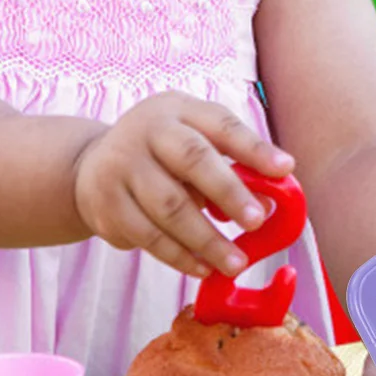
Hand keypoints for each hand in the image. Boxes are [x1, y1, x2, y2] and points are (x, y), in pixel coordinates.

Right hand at [71, 91, 293, 279]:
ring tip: (236, 262)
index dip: (253, 148)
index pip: (221, 124)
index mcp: (177, 109)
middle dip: (229, 192)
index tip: (285, 169)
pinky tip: (203, 267)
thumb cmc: (161, 154)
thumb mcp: (191, 141)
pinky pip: (148, 236)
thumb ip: (228, 165)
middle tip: (257, 221)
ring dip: (207, 239)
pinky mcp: (106, 204)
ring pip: (169, 206)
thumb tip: (268, 202)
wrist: (90, 167)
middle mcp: (147, 131)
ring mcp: (121, 166)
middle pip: (192, 159)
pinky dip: (179, 256)